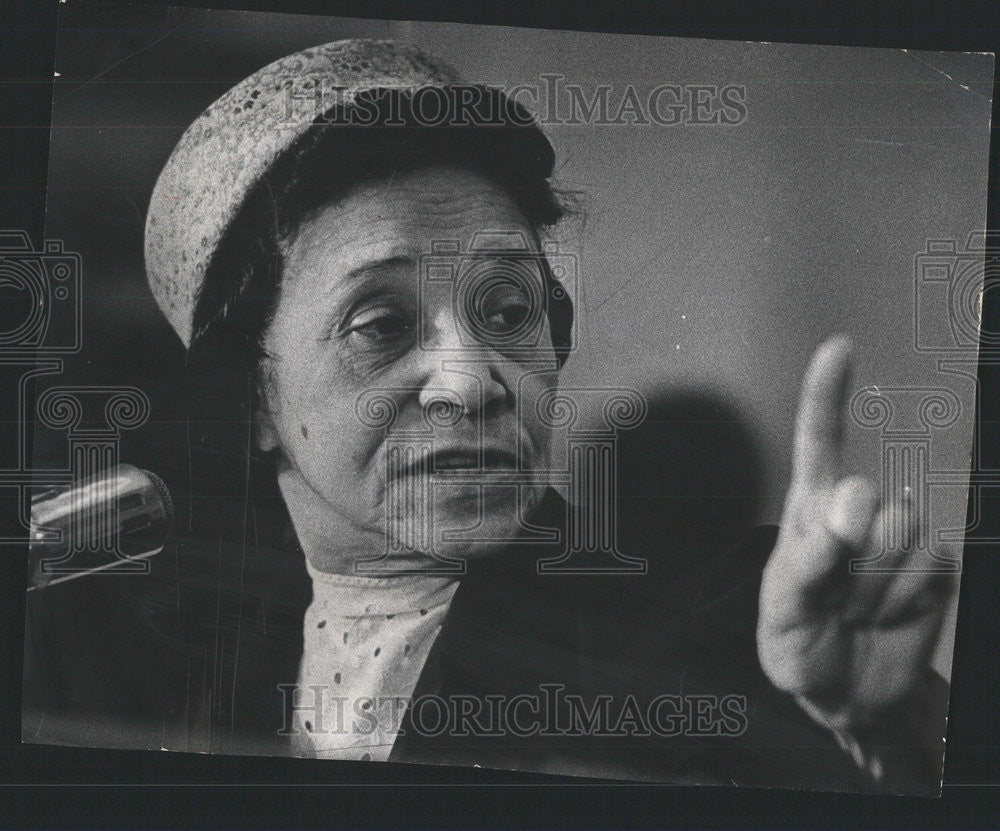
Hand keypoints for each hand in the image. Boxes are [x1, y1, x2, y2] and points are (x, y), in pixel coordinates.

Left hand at [757, 336, 954, 737]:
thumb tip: (854, 504)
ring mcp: (901, 537)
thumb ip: (811, 557)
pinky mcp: (936, 568)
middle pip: (872, 501)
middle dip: (853, 552)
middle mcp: (858, 513)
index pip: (820, 443)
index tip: (838, 350)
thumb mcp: (785, 608)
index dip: (829, 395)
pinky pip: (932, 569)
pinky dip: (905, 603)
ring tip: (854, 609)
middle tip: (834, 596)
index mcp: (810, 511)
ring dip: (875, 586)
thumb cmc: (801, 641)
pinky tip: (886, 617)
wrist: (850, 692)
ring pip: (904, 535)